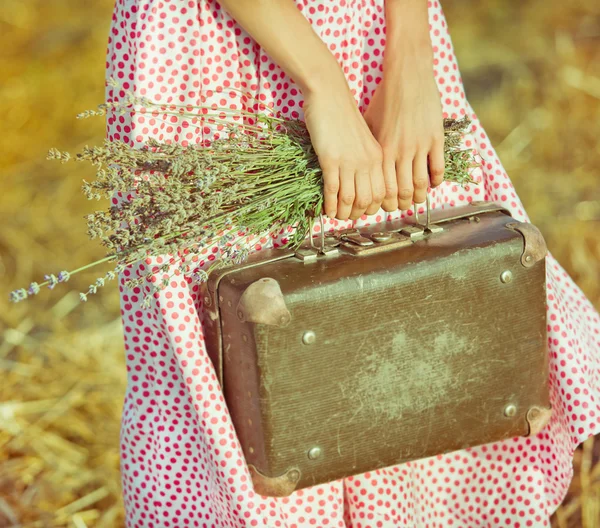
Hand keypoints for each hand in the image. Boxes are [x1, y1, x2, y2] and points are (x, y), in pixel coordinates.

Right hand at [302, 78, 385, 220]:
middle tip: (349, 216)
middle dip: (358, 213)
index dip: (373, 206)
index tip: (362, 210)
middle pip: (368, 199)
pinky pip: (333, 191)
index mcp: (378, 156)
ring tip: (337, 217)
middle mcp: (367, 162)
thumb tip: (358, 180)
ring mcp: (349, 162)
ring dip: (344, 213)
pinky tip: (327, 211)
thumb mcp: (363, 138)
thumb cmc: (343, 114)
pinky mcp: (331, 160)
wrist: (329, 93)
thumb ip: (365, 158)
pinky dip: (331, 205)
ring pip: (351, 199)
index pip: (382, 192)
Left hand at [363, 54, 444, 211]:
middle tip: (401, 207)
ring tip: (416, 199)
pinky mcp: (435, 137)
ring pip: (420, 183)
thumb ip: (367, 146)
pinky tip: (432, 184)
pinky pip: (437, 167)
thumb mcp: (369, 123)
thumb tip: (359, 166)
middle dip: (401, 204)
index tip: (385, 206)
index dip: (384, 202)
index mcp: (382, 151)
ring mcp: (420, 145)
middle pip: (402, 190)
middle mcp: (401, 151)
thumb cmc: (384, 98)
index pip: (383, 188)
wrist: (407, 75)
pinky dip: (435, 180)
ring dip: (418, 196)